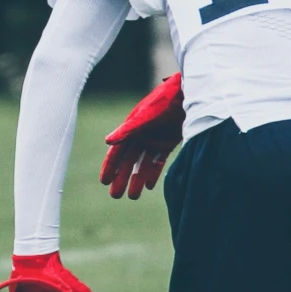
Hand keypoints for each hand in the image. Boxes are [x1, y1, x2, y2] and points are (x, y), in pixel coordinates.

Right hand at [100, 73, 183, 200]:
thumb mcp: (145, 116)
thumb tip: (107, 141)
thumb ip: (128, 130)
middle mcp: (140, 136)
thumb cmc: (164, 102)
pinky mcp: (168, 142)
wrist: (187, 95)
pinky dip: (153, 172)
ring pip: (143, 164)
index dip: (110, 166)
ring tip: (132, 196)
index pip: (117, 152)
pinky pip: (157, 161)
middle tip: (115, 195)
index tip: (104, 181)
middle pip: (128, 161)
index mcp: (131, 129)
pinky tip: (149, 186)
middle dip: (121, 177)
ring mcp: (154, 140)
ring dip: (137, 179)